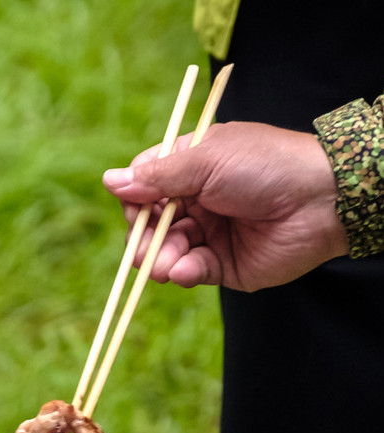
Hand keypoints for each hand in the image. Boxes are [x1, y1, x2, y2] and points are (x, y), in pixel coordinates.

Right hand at [101, 121, 348, 291]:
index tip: (136, 205)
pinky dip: (183, 272)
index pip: (144, 184)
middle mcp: (197, 201)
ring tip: (165, 264)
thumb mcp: (206, 160)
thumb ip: (157, 175)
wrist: (324, 200)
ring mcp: (209, 233)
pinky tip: (186, 270)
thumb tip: (109, 181)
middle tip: (145, 246)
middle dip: (143, 236)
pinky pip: (190, 271)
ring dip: (158, 258)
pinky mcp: (223, 264)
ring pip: (164, 250)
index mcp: (191, 168)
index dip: (134, 198)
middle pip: (148, 223)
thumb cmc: (267, 167)